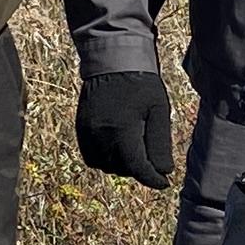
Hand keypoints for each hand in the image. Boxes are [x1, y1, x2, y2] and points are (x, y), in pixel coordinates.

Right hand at [77, 68, 176, 186]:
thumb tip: (164, 172)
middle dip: (139, 168)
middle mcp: (101, 136)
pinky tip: (118, 146)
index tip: (164, 183)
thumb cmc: (141, 84)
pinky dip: (106, 159)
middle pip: (122, 170)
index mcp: (122, 131)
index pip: (137, 168)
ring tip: (135, 148)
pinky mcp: (81, 131)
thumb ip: (160, 144)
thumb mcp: (158, 111)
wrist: (112, 61)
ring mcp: (87, 134)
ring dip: (122, 165)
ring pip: (106, 167)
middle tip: (151, 155)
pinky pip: (92, 158)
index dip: (152, 179)